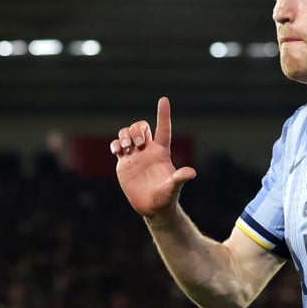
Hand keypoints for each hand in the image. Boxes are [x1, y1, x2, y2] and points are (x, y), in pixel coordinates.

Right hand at [110, 97, 196, 218]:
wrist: (151, 207)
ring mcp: (136, 155)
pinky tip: (117, 151)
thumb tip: (191, 173)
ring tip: (125, 147)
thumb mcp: (173, 189)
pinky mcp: (124, 162)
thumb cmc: (166, 198)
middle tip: (137, 143)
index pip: (163, 129)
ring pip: (128, 133)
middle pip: (142, 127)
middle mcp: (149, 150)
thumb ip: (180, 179)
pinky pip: (117, 146)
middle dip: (137, 129)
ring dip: (124, 135)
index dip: (163, 114)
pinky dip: (114, 144)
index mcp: (162, 152)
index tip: (164, 100)